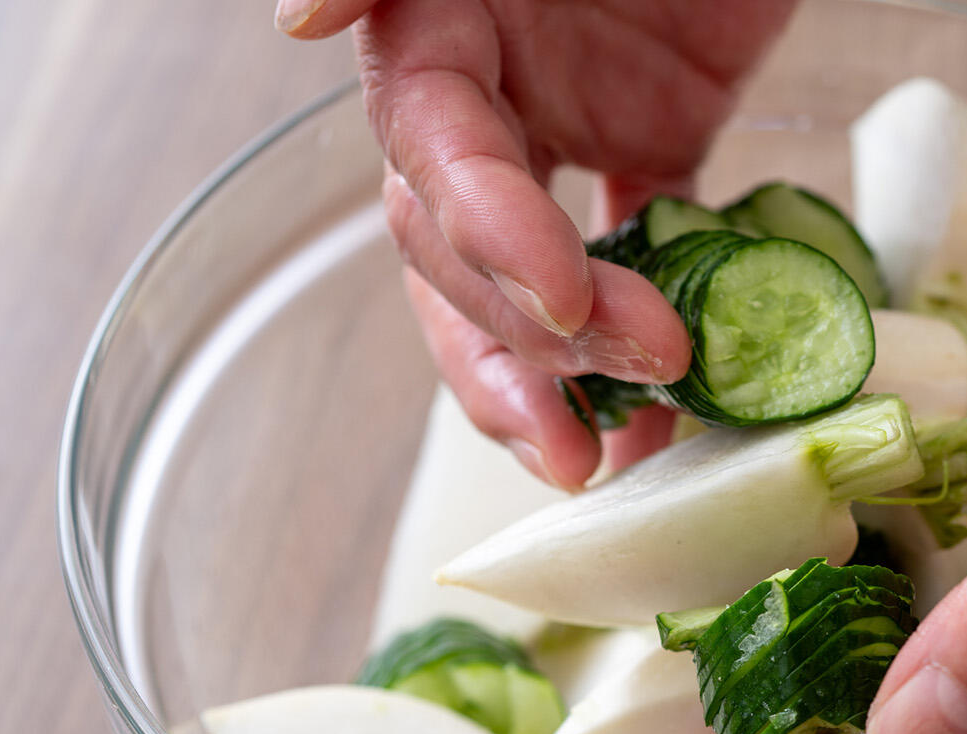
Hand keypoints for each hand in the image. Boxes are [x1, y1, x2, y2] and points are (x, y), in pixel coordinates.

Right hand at [280, 0, 798, 486]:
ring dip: (558, 378)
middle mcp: (488, 90)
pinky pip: (636, 258)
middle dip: (521, 339)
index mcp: (439, 29)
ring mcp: (565, 126)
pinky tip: (667, 415)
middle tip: (600, 414)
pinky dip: (643, 338)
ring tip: (612, 456)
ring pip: (525, 284)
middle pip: (459, 251)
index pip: (431, 154)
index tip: (568, 295)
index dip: (484, 234)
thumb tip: (299, 20)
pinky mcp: (652, 144)